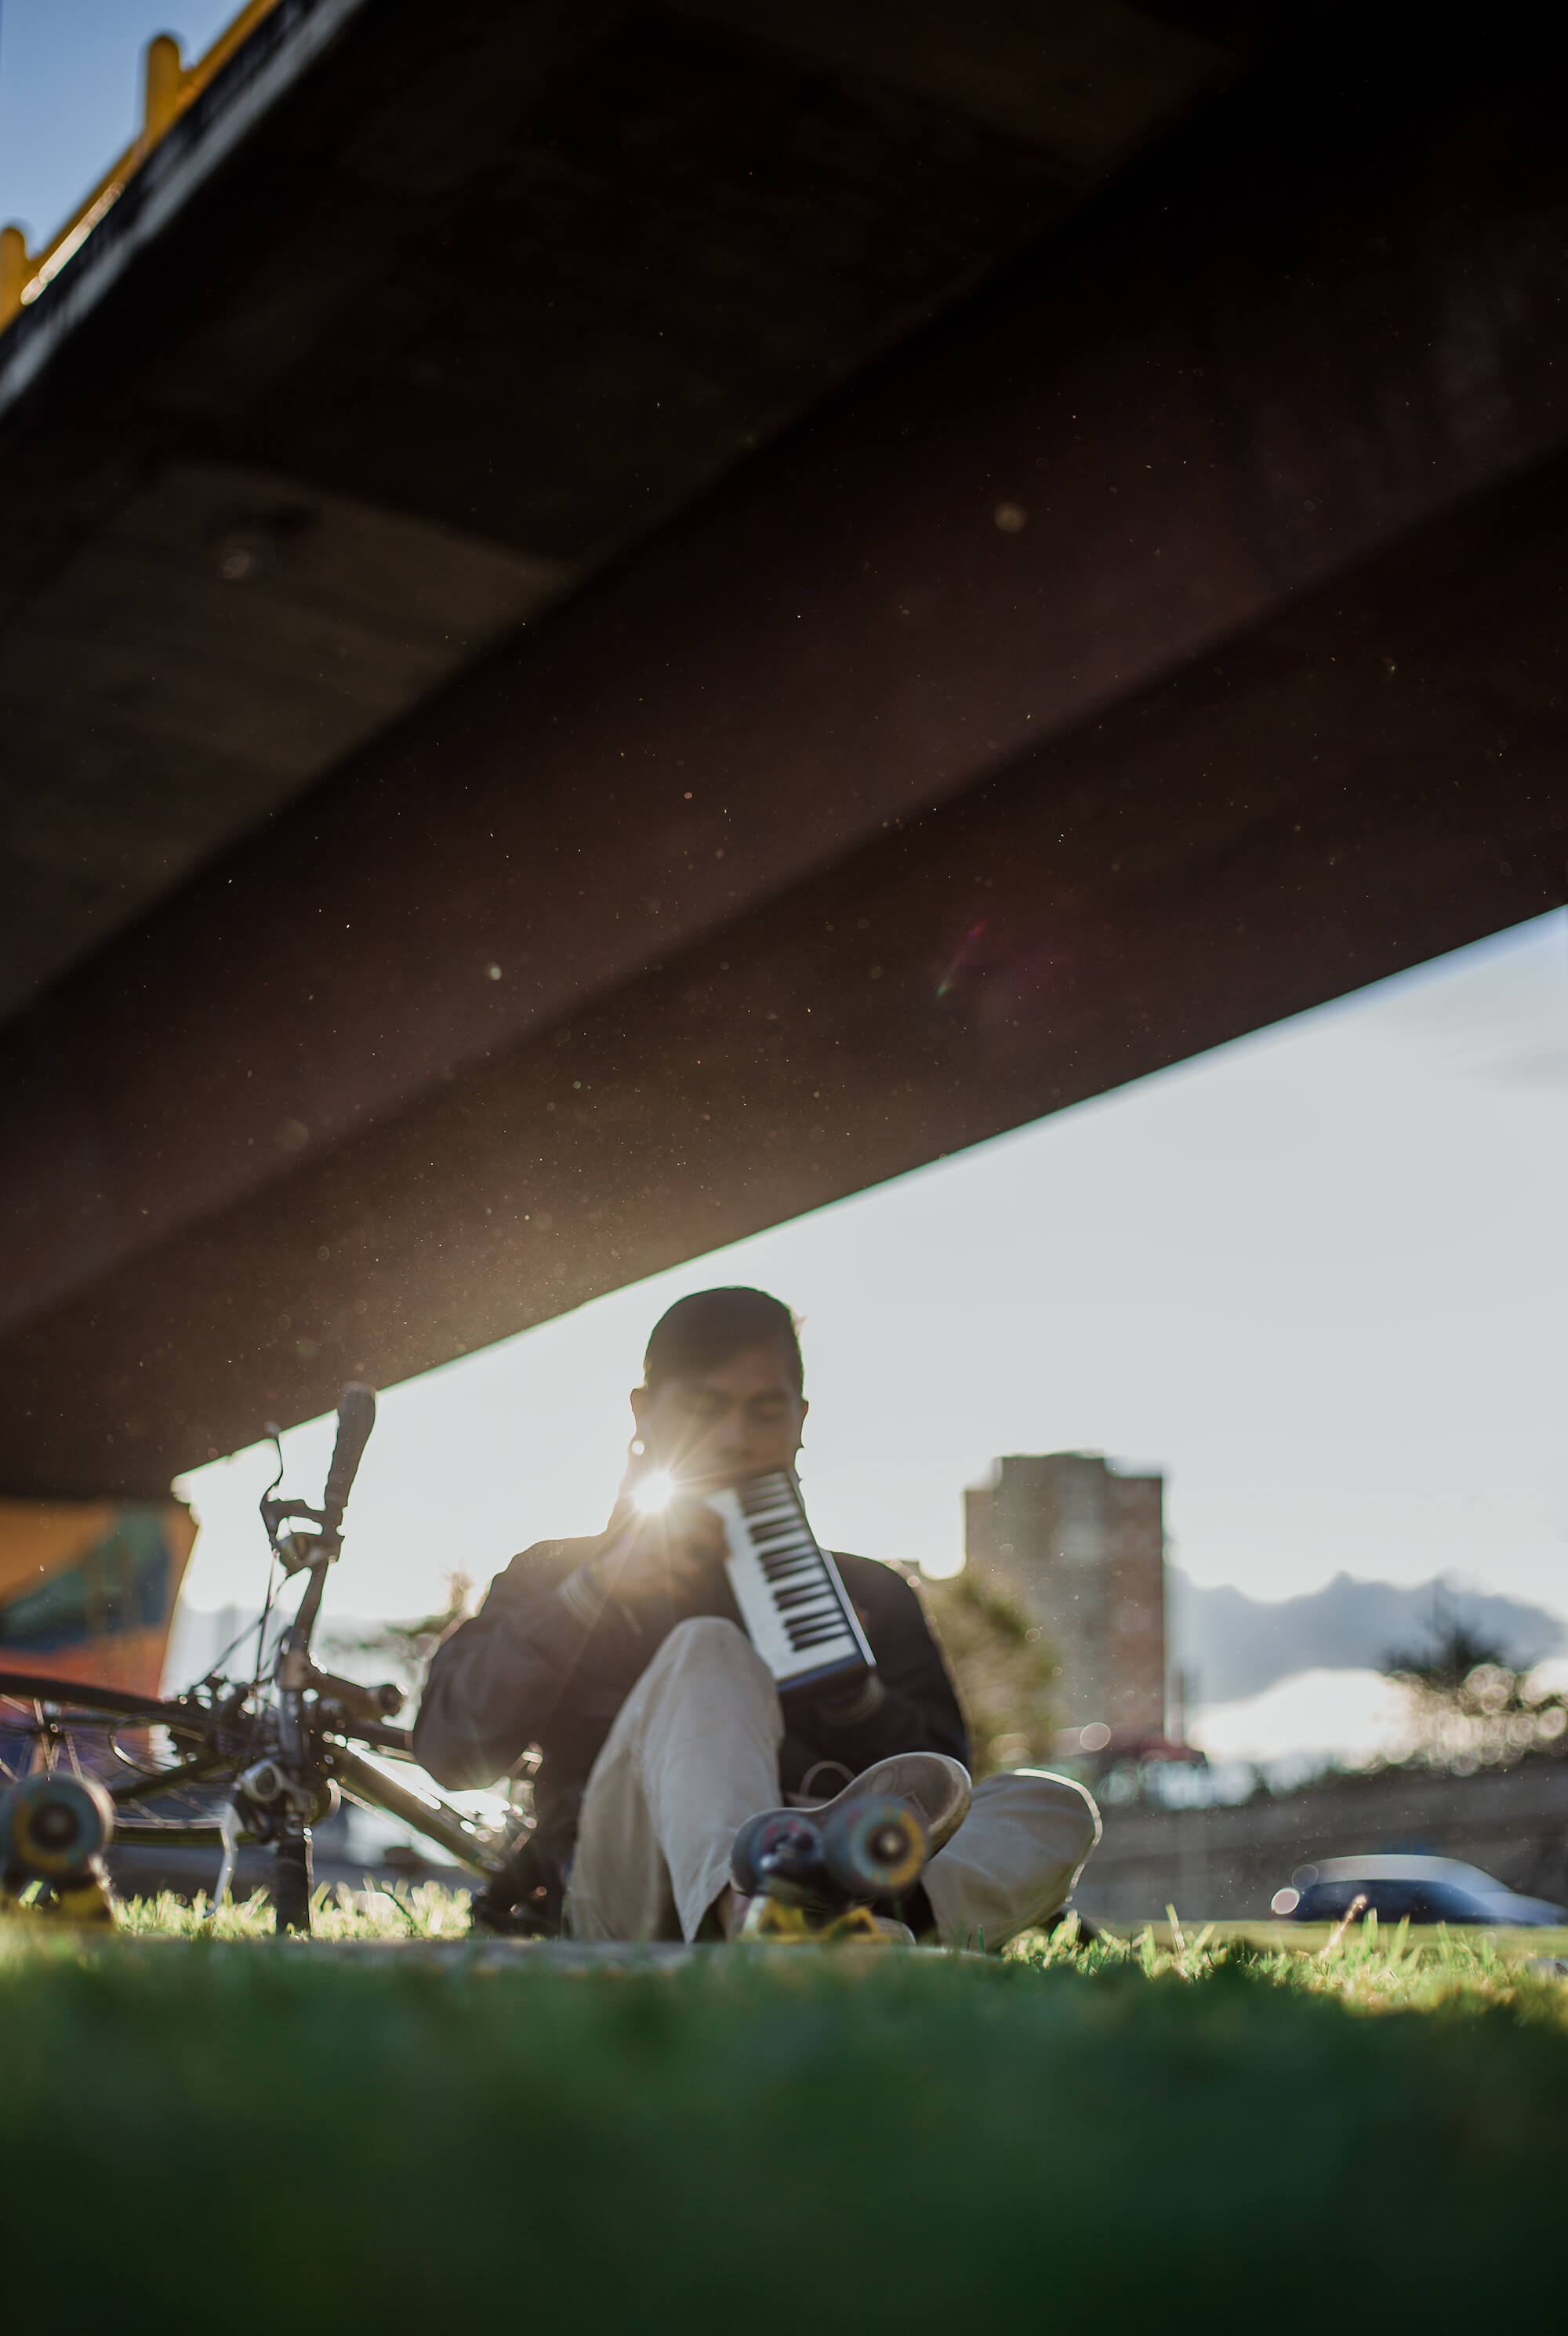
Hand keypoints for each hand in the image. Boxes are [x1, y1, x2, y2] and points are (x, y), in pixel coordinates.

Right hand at [592, 1493, 726, 1607]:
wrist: (603, 1575)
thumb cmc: (631, 1554)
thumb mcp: (648, 1531)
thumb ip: (671, 1524)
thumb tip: (703, 1524)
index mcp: (661, 1521)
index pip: (696, 1511)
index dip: (715, 1519)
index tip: (722, 1528)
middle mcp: (661, 1536)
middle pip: (702, 1535)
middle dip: (720, 1544)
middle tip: (727, 1553)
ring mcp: (659, 1558)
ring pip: (696, 1569)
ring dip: (703, 1578)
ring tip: (700, 1581)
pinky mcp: (654, 1579)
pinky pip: (682, 1589)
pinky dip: (687, 1594)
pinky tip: (686, 1595)